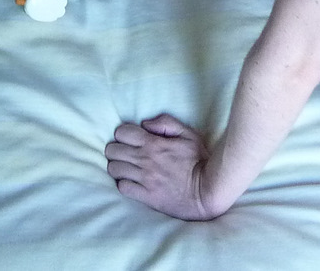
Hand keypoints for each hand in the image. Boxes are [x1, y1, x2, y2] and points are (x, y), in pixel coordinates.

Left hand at [105, 115, 219, 220]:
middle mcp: (145, 160)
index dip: (123, 134)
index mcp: (153, 143)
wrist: (206, 191)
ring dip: (117, 167)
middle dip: (116, 149)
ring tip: (125, 168)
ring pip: (114, 169)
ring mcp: (144, 179)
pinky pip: (122, 187)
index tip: (130, 139)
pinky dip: (123, 184)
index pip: (121, 133)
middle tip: (124, 154)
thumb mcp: (188, 134)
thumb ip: (166, 123)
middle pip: (112, 151)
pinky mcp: (146, 196)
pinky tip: (131, 182)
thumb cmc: (199, 161)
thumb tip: (145, 124)